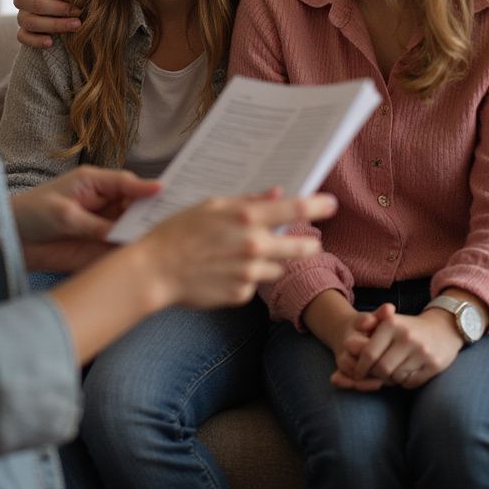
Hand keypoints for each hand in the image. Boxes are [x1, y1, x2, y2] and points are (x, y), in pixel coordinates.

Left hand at [12, 166, 160, 271]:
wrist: (14, 240)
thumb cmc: (34, 213)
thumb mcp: (63, 214)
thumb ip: (93, 223)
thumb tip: (121, 233)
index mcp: (96, 184)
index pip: (126, 183)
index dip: (145, 187)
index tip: (163, 191)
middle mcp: (106, 204)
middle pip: (137, 206)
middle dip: (152, 212)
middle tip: (172, 219)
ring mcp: (106, 226)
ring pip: (134, 229)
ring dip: (146, 234)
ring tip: (165, 240)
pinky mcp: (101, 248)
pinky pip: (122, 249)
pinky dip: (133, 253)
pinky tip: (147, 258)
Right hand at [13, 0, 81, 48]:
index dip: (54, 7)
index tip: (77, 9)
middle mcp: (24, 4)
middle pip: (29, 14)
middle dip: (56, 19)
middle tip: (79, 22)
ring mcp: (24, 19)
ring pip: (28, 25)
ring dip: (52, 28)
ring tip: (73, 28)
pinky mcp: (27, 33)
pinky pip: (23, 38)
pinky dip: (35, 41)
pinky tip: (50, 43)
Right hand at [137, 192, 336, 310]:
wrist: (156, 271)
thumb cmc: (178, 231)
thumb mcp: (211, 206)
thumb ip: (247, 201)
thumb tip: (277, 194)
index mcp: (246, 218)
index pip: (295, 209)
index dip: (318, 206)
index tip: (332, 204)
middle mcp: (254, 247)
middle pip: (301, 247)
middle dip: (307, 244)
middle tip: (308, 241)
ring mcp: (249, 274)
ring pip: (276, 267)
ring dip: (269, 261)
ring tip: (239, 255)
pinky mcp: (241, 295)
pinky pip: (254, 284)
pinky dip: (245, 277)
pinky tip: (222, 271)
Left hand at [339, 304, 462, 389]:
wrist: (443, 328)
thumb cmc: (407, 328)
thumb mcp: (388, 322)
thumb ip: (367, 330)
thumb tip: (346, 346)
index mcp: (391, 324)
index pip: (368, 354)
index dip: (360, 367)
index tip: (357, 373)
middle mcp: (407, 337)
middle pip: (381, 369)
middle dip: (375, 375)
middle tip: (374, 375)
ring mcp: (422, 352)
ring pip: (396, 378)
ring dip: (390, 379)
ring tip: (391, 372)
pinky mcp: (434, 365)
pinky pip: (411, 382)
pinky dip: (404, 381)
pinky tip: (405, 372)